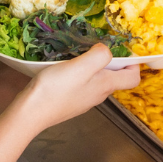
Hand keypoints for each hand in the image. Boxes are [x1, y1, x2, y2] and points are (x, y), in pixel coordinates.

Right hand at [14, 45, 140, 134]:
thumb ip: (100, 55)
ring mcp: (82, 100)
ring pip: (96, 80)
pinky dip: (79, 73)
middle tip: (96, 47)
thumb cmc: (56, 89)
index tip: (125, 51)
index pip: (133, 78)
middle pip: (114, 77)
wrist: (28, 114)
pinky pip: (81, 84)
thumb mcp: (82, 66)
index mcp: (105, 86)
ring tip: (79, 54)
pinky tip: (65, 67)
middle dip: (111, 60)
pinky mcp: (68, 102)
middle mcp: (97, 95)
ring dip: (93, 66)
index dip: (134, 64)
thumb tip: (106, 50)